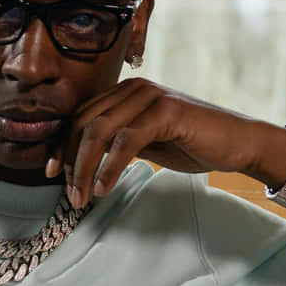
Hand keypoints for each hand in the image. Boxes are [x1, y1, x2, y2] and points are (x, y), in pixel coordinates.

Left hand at [44, 78, 285, 208]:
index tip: (51, 174)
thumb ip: (111, 144)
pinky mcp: (166, 111)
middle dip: (69, 162)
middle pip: (83, 123)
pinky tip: (104, 188)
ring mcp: (150, 96)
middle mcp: (133, 88)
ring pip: (99, 131)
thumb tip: (76, 164)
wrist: (234, 143)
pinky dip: (110, 167)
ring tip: (82, 197)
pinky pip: (126, 140)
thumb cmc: (187, 144)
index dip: (61, 146)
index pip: (79, 116)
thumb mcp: (140, 143)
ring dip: (84, 169)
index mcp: (123, 92)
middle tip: (70, 195)